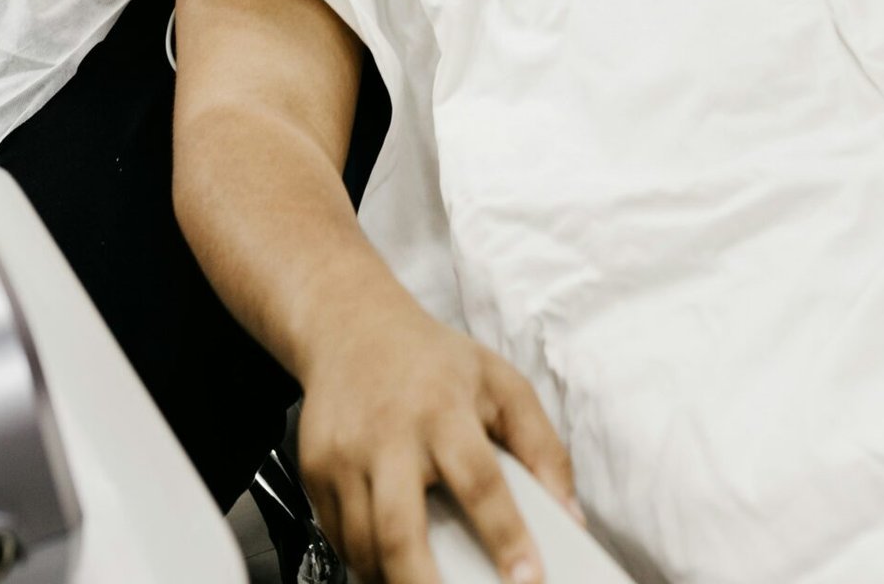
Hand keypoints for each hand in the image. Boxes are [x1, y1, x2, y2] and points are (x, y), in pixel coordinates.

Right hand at [298, 261, 579, 583]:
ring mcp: (343, 455)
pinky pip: (337, 536)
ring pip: (363, 544)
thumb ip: (541, 447)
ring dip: (394, 578)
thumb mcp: (502, 383)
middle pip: (399, 529)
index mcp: (443, 409)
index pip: (479, 480)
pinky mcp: (313, 471)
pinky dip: (364, 560)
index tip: (527, 580)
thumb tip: (570, 516)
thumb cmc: (435, 361)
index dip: (505, 536)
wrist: (353, 325)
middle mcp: (389, 435)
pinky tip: (390, 562)